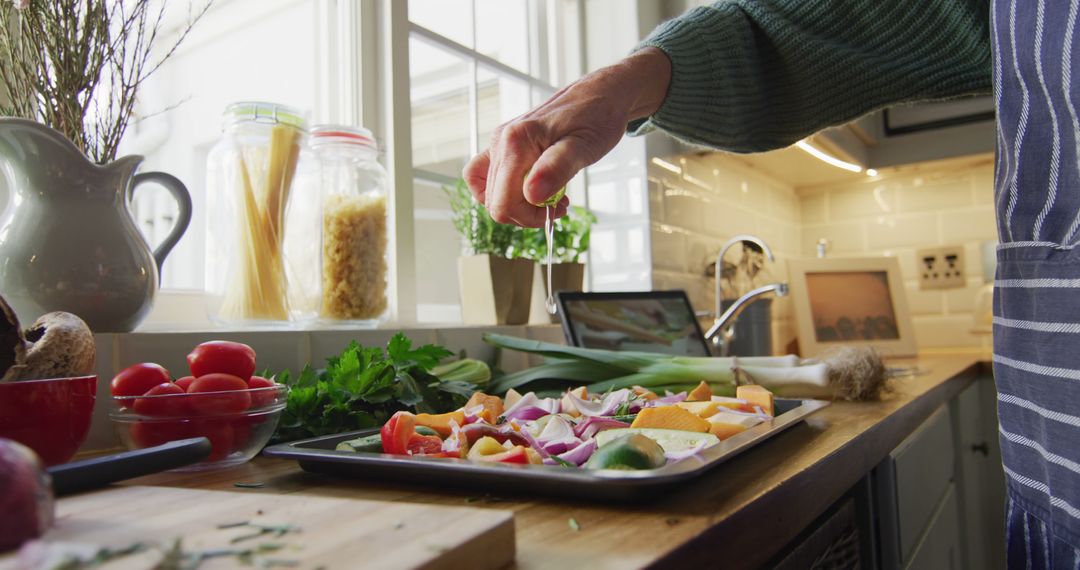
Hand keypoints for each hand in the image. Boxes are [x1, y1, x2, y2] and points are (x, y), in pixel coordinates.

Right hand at [463, 47, 671, 226]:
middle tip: (556, 204)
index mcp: (516, 142)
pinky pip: (487, 177)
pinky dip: (505, 191)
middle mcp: (500, 141)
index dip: (529, 217)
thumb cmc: (597, 117)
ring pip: (490, 193)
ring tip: (548, 197)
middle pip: (494, 201)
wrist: (600, 96)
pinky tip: (531, 189)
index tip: (556, 209)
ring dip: (518, 204)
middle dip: (525, 213)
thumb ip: (557, 168)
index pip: (502, 202)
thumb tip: (532, 195)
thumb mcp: (584, 146)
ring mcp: (499, 143)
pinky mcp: (504, 146)